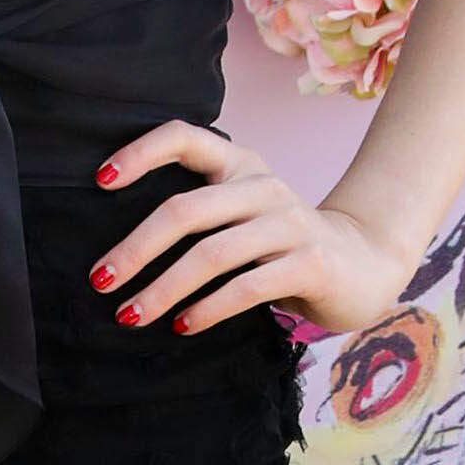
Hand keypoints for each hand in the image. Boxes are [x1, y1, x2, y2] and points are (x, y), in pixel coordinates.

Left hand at [88, 121, 419, 339]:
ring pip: (211, 255)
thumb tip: (119, 250)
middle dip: (136, 249)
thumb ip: (199, 213)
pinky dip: (207, 309)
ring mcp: (289, 223)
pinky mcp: (310, 263)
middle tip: (101, 280)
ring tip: (131, 315)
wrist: (363, 263)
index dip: (140, 153)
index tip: (101, 182)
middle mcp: (262, 186)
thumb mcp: (242, 212)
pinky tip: (182, 326)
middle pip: (186, 211)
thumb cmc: (282, 243)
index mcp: (240, 163)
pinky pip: (245, 288)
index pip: (184, 138)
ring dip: (162, 289)